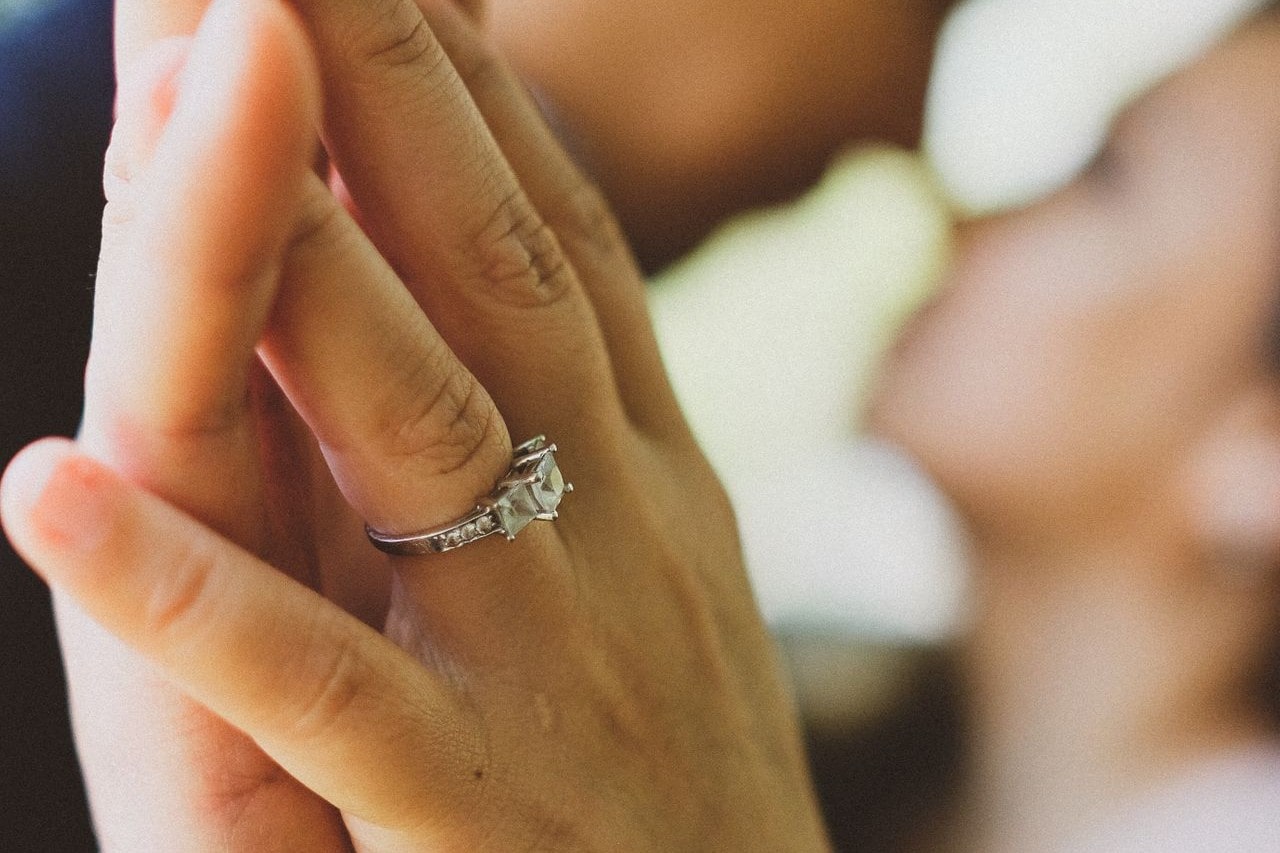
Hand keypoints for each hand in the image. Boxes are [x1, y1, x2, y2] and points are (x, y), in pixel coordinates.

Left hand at [2, 0, 827, 848]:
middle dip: (392, 85)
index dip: (479, 87)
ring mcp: (548, 662)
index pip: (558, 243)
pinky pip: (319, 688)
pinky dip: (191, 596)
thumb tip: (518, 288)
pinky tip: (51, 490)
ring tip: (200, 80)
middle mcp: (614, 530)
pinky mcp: (475, 815)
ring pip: (415, 433)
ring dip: (303, 266)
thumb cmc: (687, 771)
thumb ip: (590, 423)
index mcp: (651, 475)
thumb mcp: (663, 568)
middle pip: (494, 276)